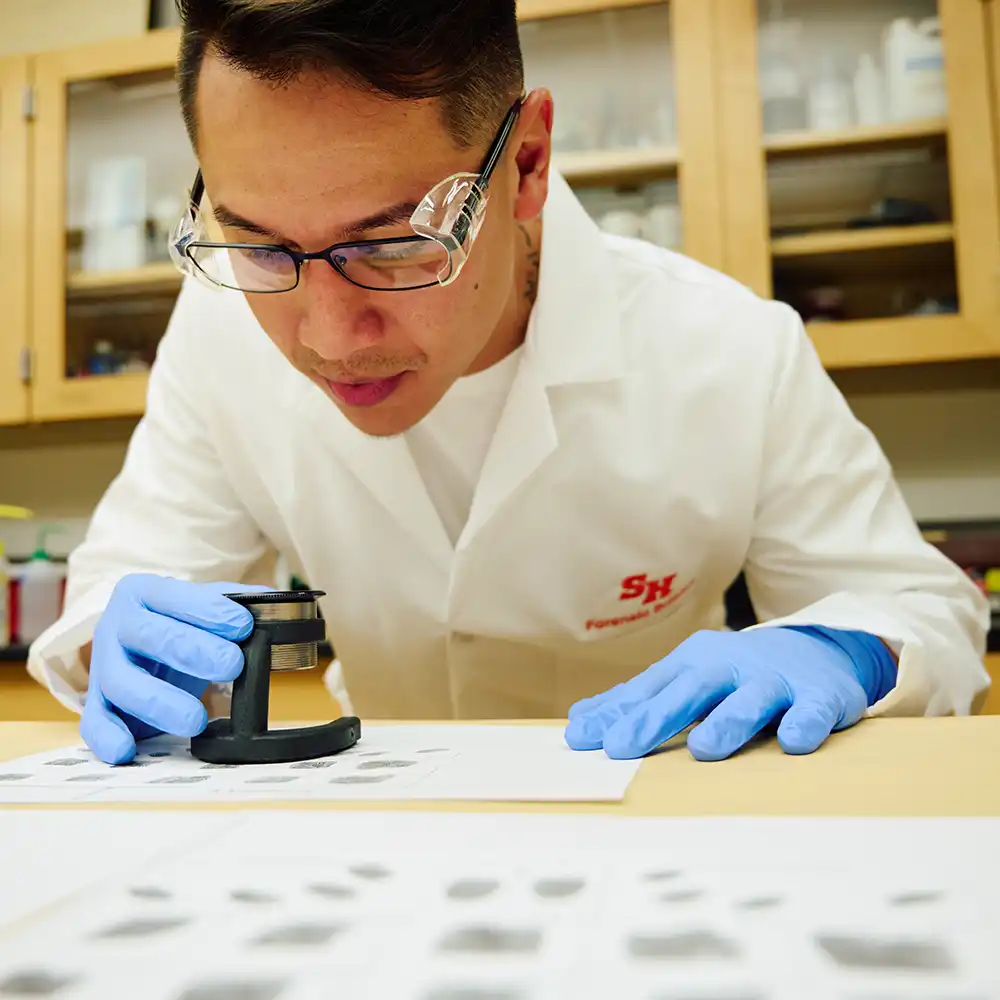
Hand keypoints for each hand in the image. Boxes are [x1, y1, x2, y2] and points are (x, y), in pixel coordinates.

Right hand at [81, 574, 271, 764]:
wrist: (135, 645)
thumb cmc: (178, 624)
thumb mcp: (204, 607)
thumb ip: (237, 603)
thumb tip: (281, 604)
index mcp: (146, 593)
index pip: (175, 595)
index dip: (208, 611)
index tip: (243, 626)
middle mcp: (118, 625)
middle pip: (150, 635)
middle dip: (193, 650)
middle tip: (232, 665)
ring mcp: (104, 665)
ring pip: (122, 682)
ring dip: (160, 701)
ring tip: (197, 720)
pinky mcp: (97, 702)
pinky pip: (94, 720)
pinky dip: (108, 736)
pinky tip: (127, 750)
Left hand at [565, 626, 895, 760]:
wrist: (818, 647)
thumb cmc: (736, 672)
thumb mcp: (687, 678)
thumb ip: (639, 700)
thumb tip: (581, 720)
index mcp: (694, 664)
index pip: (649, 690)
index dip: (616, 713)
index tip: (581, 738)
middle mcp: (730, 668)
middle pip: (692, 691)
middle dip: (657, 718)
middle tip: (623, 746)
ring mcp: (775, 681)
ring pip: (750, 701)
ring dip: (728, 723)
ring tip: (704, 750)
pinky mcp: (819, 697)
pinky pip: (812, 711)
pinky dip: (803, 725)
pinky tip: (793, 743)